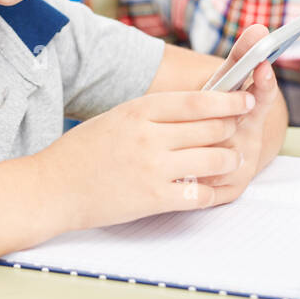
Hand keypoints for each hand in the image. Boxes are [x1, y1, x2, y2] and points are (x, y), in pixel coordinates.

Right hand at [42, 86, 256, 228]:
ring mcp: (153, 168)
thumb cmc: (84, 151)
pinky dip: (211, 191)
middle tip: (240, 131)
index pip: (198, 100)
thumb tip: (198, 107)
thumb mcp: (118, 116)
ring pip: (214, 159)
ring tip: (231, 160)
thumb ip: (154, 112)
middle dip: (233, 128)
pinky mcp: (154, 199)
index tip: (245, 99)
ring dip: (229, 160)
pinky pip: (200, 194)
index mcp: (140, 110)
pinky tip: (208, 189)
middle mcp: (149, 136)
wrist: (53, 188)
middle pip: (212, 127)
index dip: (229, 100)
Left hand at [194, 24, 282, 203]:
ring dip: (199, 147)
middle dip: (220, 119)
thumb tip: (260, 28)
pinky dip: (193, 171)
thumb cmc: (214, 109)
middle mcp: (252, 141)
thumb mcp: (224, 83)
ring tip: (183, 141)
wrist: (209, 151)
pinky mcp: (230, 189)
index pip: (262, 95)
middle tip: (218, 109)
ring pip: (215, 155)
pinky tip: (183, 166)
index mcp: (252, 113)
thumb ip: (240, 56)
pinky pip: (207, 181)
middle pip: (234, 127)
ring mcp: (243, 166)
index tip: (263, 68)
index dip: (262, 84)